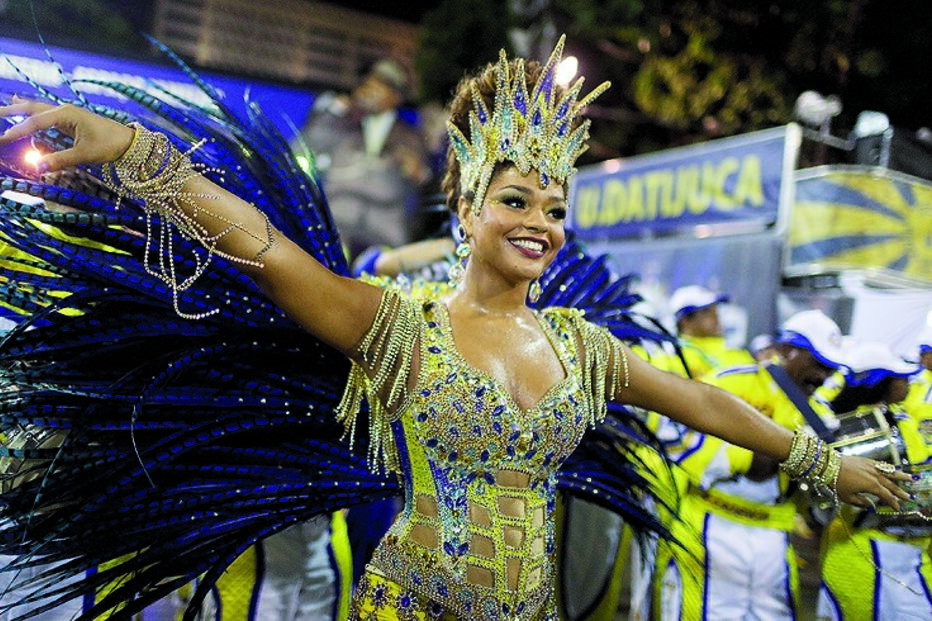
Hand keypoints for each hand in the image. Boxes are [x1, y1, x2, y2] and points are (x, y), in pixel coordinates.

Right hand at [0, 97, 134, 172]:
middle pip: (32, 109)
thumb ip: (60, 160)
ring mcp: (67, 114)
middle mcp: (64, 111)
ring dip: (20, 110)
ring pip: (38, 110)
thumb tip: (38, 166)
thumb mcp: (85, 155)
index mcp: (66, 115)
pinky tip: (21, 105)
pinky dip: (32, 113)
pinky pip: (45, 115)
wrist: (128, 141)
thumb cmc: (109, 145)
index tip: (3, 138)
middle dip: (13, 111)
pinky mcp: (70, 120)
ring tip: (2, 111)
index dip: (19, 130)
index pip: (36, 122)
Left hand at [836, 455, 910, 509]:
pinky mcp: (866, 460)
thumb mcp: (847, 497)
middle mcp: (874, 475)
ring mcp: (871, 466)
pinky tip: (893, 469)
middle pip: (891, 485)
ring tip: (910, 479)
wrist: (828, 465)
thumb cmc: (836, 482)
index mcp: (871, 486)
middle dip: (900, 492)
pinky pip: (881, 465)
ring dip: (900, 476)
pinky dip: (889, 468)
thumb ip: (862, 503)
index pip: (886, 496)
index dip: (893, 503)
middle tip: (909, 498)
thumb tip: (872, 507)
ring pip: (889, 472)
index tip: (898, 508)